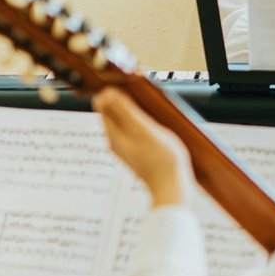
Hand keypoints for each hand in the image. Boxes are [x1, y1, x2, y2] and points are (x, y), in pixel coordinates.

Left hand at [94, 88, 192, 206]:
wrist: (172, 189)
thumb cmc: (161, 160)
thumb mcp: (144, 130)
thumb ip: (125, 111)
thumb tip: (106, 93)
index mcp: (113, 135)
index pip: (102, 104)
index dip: (113, 91)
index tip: (128, 86)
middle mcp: (116, 142)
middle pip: (112, 112)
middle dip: (123, 99)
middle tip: (141, 95)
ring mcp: (127, 148)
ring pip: (124, 121)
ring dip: (133, 111)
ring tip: (150, 108)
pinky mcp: (138, 153)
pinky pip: (134, 131)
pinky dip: (141, 123)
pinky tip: (155, 125)